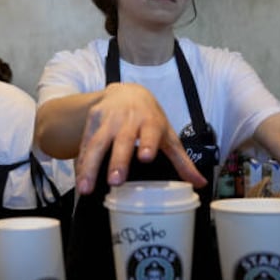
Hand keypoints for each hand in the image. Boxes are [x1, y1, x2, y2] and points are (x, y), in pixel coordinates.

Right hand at [75, 83, 205, 194]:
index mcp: (150, 122)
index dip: (148, 144)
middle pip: (122, 141)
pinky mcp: (92, 121)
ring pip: (98, 143)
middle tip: (115, 181)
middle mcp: (128, 119)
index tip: (146, 157)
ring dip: (90, 166)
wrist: (127, 91)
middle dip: (118, 160)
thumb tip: (200, 184)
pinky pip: (84, 144)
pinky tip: (79, 180)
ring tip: (86, 188)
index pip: (150, 133)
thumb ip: (182, 161)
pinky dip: (81, 163)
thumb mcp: (168, 136)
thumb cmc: (150, 118)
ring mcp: (108, 119)